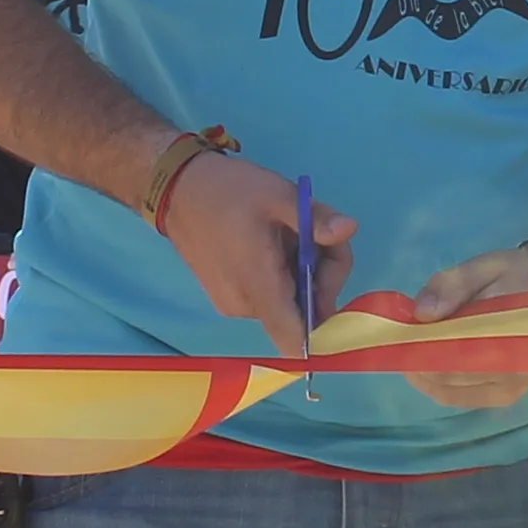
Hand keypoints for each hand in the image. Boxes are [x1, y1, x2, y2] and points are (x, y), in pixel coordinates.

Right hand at [157, 148, 349, 355]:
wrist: (178, 189)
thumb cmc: (228, 190)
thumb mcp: (279, 195)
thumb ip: (316, 219)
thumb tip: (349, 230)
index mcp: (258, 284)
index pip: (294, 338)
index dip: (325, 335)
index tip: (342, 300)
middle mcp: (245, 306)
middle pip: (303, 314)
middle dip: (324, 277)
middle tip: (321, 235)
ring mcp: (234, 305)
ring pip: (290, 303)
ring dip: (305, 274)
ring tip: (292, 233)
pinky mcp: (229, 298)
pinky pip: (271, 297)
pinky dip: (285, 276)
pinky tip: (276, 244)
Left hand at [400, 239, 527, 409]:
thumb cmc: (519, 274)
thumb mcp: (485, 266)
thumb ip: (452, 285)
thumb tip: (421, 314)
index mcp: (508, 331)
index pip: (455, 356)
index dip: (421, 354)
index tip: (400, 341)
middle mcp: (514, 368)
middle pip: (452, 379)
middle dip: (420, 366)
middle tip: (401, 347)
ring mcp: (514, 386)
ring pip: (456, 394)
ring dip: (428, 379)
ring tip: (413, 357)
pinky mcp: (511, 393)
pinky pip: (468, 399)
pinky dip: (444, 389)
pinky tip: (432, 372)